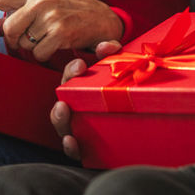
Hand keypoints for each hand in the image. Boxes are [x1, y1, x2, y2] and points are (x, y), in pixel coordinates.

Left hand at [0, 0, 123, 62]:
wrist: (103, 18)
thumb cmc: (69, 11)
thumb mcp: (46, 0)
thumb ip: (22, 7)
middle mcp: (41, 0)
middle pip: (9, 28)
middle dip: (12, 41)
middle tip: (22, 43)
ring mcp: (51, 15)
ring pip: (23, 43)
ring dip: (31, 48)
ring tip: (46, 40)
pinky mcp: (61, 32)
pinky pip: (38, 53)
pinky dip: (44, 55)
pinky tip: (56, 46)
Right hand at [51, 41, 121, 159]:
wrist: (136, 140)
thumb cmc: (122, 103)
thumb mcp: (118, 80)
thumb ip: (113, 59)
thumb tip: (109, 45)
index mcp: (82, 90)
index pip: (72, 76)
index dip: (74, 69)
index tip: (81, 63)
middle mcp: (75, 108)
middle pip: (65, 93)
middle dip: (68, 81)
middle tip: (77, 69)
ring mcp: (77, 129)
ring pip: (62, 122)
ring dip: (59, 115)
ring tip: (62, 108)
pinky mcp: (85, 150)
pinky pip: (73, 149)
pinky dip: (70, 145)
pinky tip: (71, 140)